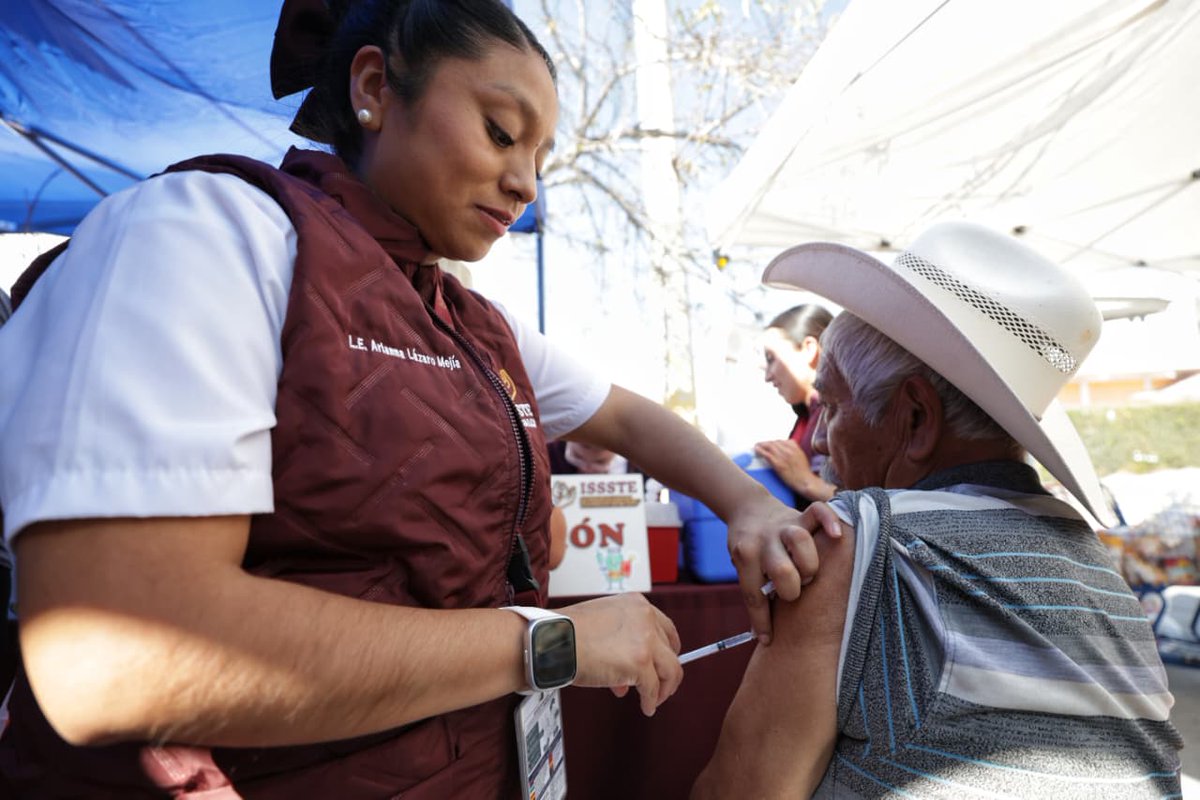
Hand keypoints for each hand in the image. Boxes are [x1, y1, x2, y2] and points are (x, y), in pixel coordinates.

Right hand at [560, 593, 682, 715]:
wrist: (553, 640)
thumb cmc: (568, 632)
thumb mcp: (603, 622)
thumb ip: (623, 639)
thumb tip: (634, 669)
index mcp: (636, 604)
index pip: (665, 627)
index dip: (669, 648)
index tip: (666, 661)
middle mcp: (645, 618)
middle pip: (670, 650)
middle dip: (665, 672)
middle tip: (660, 685)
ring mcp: (645, 640)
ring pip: (671, 670)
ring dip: (664, 688)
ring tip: (655, 700)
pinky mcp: (639, 663)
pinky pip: (652, 688)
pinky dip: (651, 701)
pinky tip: (646, 707)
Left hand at [726, 497, 842, 642]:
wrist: (748, 509)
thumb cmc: (749, 549)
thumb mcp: (743, 568)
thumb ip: (755, 592)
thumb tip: (762, 637)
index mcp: (745, 557)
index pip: (754, 595)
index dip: (761, 620)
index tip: (767, 638)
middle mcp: (764, 541)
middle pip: (781, 570)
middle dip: (791, 588)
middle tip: (794, 589)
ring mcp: (784, 526)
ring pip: (800, 541)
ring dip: (808, 562)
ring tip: (809, 572)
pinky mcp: (800, 515)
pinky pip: (819, 512)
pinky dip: (830, 521)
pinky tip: (836, 535)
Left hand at [754, 439, 830, 500]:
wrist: (805, 482)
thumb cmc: (804, 473)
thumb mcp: (801, 457)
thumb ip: (794, 451)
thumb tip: (785, 450)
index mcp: (795, 447)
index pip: (781, 441)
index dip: (774, 442)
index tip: (770, 444)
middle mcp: (788, 450)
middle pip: (774, 442)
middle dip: (766, 443)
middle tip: (761, 445)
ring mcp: (783, 456)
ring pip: (769, 446)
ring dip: (761, 445)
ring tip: (757, 446)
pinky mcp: (778, 464)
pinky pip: (766, 454)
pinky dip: (760, 451)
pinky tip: (756, 450)